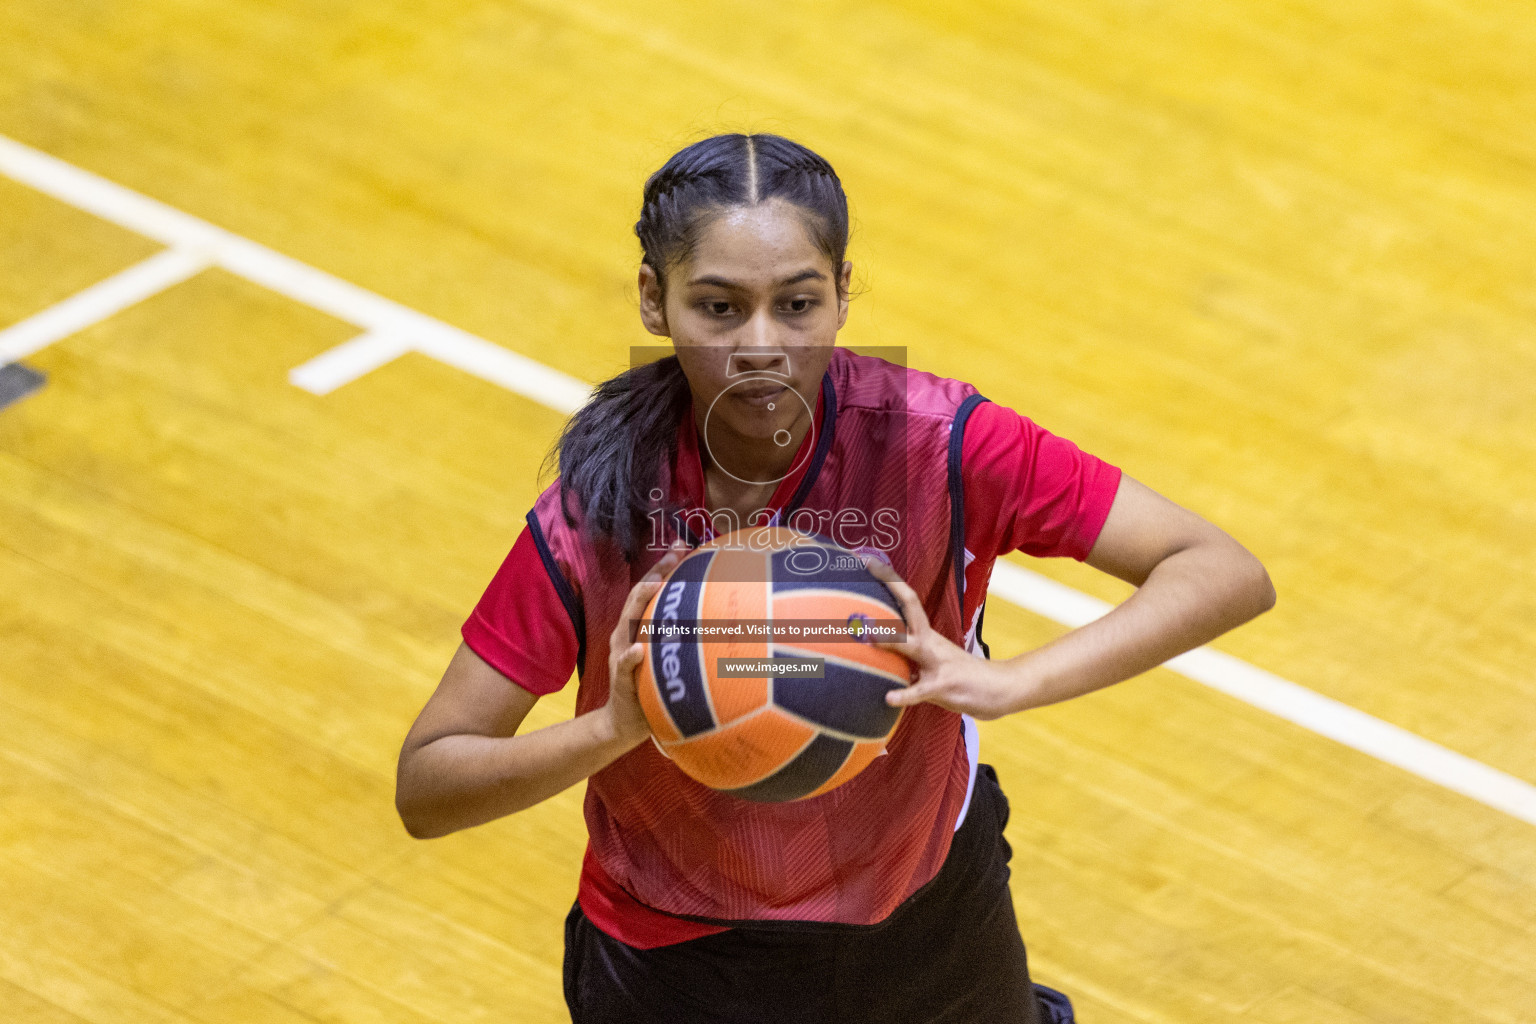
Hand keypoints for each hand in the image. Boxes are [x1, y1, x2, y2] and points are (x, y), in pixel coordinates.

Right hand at [601, 541, 690, 747]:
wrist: (624, 722)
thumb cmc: (652, 687)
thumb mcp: (669, 658)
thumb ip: (684, 638)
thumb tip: (720, 621)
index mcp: (640, 627)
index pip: (651, 590)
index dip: (664, 567)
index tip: (682, 546)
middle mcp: (627, 635)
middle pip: (638, 597)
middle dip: (655, 574)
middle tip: (673, 555)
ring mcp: (622, 655)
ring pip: (628, 624)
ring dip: (640, 604)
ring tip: (654, 586)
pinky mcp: (621, 679)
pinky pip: (625, 666)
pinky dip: (631, 656)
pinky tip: (639, 649)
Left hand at [863, 557, 1030, 720]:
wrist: (998, 689)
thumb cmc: (958, 675)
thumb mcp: (931, 660)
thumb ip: (905, 656)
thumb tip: (875, 651)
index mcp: (926, 634)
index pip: (907, 600)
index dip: (889, 580)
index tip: (868, 560)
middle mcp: (930, 642)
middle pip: (910, 609)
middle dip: (891, 588)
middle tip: (867, 569)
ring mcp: (937, 663)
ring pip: (912, 647)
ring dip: (890, 642)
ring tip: (868, 638)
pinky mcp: (942, 687)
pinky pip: (920, 691)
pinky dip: (904, 695)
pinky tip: (889, 697)